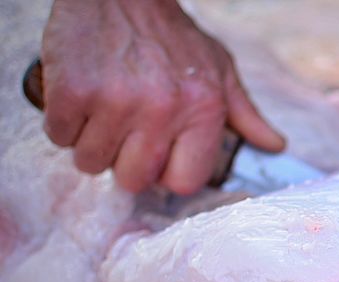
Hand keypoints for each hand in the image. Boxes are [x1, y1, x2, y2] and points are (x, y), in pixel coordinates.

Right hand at [40, 0, 284, 193]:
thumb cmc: (172, 36)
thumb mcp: (218, 70)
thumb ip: (245, 114)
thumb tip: (275, 146)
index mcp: (203, 111)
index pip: (183, 183)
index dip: (165, 173)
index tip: (158, 155)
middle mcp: (163, 110)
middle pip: (134, 180)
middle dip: (124, 162)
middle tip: (125, 130)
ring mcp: (116, 102)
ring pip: (92, 162)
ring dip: (92, 142)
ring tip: (103, 109)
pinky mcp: (72, 91)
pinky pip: (60, 137)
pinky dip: (64, 122)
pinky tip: (79, 96)